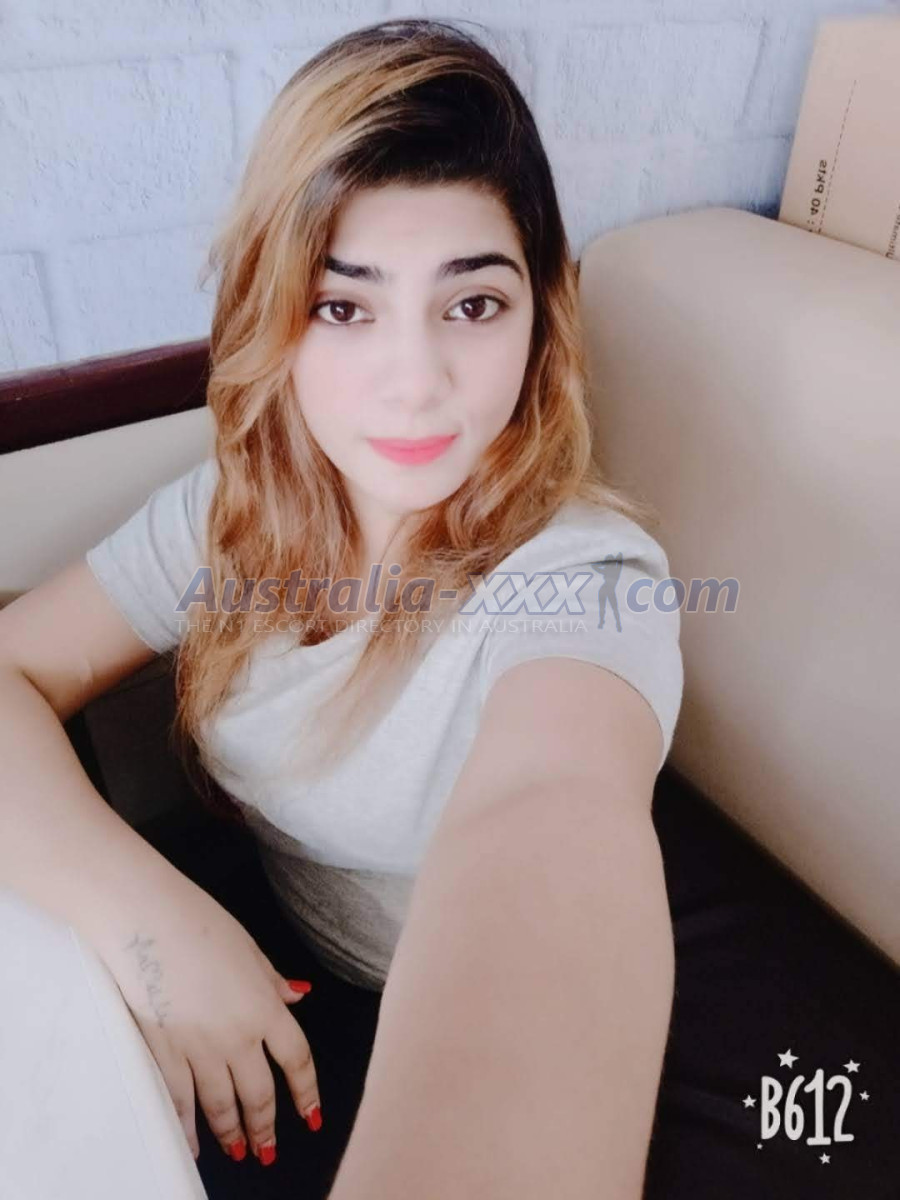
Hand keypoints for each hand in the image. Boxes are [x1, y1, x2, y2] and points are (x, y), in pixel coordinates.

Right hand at [99, 878, 321, 1162]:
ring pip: (220, 1104)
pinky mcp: (163, 1049)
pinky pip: (179, 1100)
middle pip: (259, 1093)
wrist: (146, 919)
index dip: (307, 1092)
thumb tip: (298, 998)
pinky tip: (193, 1146)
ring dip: (232, 1132)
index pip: (296, 1059)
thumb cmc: (198, 922)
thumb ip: (272, 980)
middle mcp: (236, 1034)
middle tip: (268, 1149)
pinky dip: (187, 1128)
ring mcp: (198, 1046)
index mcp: (264, 1006)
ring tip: (238, 1152)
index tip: (312, 1115)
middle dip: (265, 1126)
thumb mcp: (248, 947)